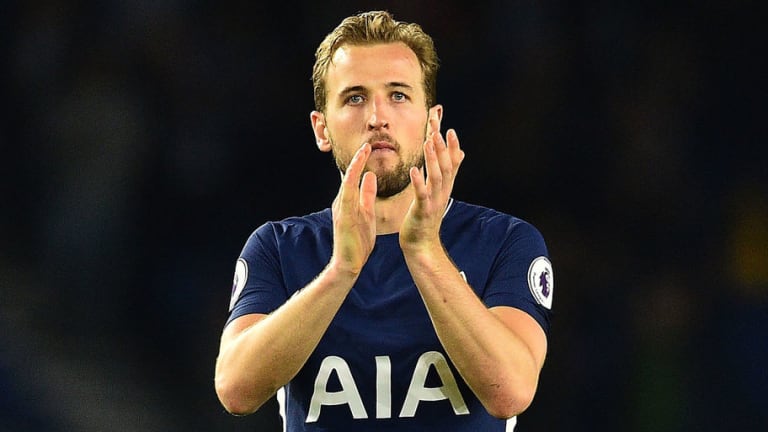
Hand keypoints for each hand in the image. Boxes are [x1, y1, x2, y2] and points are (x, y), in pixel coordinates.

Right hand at [330, 143, 377, 274]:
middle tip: (367, 144)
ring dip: (355, 166)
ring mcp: (341, 209)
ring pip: (347, 182)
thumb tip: (370, 176)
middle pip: (349, 175)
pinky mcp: (343, 217)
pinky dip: (352, 182)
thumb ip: (367, 195)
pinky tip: (356, 172)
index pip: (354, 177)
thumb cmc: (358, 241)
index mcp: (349, 201)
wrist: (348, 264)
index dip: (361, 162)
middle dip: (357, 159)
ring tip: (363, 152)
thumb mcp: (367, 213)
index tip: (369, 148)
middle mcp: (342, 202)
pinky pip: (347, 195)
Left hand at [399, 118, 464, 253]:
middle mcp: (443, 191)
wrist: (422, 244)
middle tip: (437, 128)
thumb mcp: (440, 191)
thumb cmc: (427, 216)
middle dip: (441, 146)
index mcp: (446, 186)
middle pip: (445, 165)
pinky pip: (421, 194)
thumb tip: (461, 153)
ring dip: (433, 158)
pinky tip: (414, 170)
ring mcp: (434, 201)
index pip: (452, 162)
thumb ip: (448, 171)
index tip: (449, 128)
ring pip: (436, 177)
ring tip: (428, 142)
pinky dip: (419, 182)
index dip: (452, 146)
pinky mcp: (422, 211)